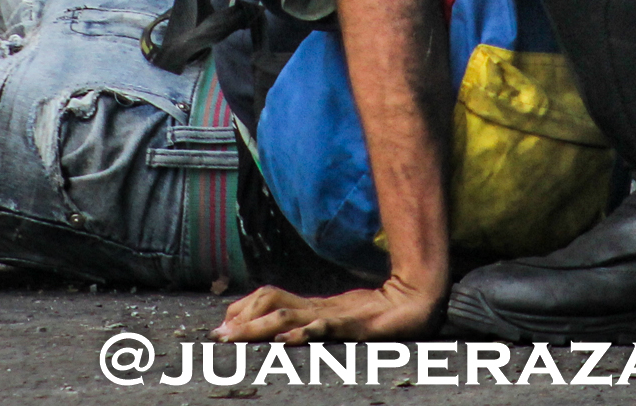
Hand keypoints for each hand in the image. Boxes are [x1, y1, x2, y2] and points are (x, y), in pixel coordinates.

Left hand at [214, 274, 445, 344]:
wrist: (418, 299)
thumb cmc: (380, 314)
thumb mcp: (339, 321)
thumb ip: (315, 323)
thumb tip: (283, 333)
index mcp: (314, 305)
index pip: (269, 296)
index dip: (243, 307)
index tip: (222, 324)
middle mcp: (319, 306)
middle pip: (271, 302)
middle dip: (241, 319)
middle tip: (217, 336)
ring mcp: (335, 313)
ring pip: (288, 314)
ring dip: (258, 327)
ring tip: (236, 338)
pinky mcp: (354, 325)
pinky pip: (325, 326)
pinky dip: (304, 332)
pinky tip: (286, 339)